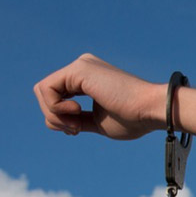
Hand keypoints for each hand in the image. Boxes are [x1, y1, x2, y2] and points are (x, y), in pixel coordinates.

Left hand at [34, 54, 165, 139]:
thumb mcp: (97, 122)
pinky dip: (55, 107)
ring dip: (54, 114)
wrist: (151, 110)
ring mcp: (80, 66)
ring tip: (76, 124)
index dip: (59, 118)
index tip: (77, 130)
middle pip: (45, 93)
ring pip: (42, 91)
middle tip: (75, 129)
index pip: (56, 96)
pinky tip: (76, 111)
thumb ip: (76, 119)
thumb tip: (53, 121)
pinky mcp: (78, 69)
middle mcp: (82, 67)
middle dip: (54, 117)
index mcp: (87, 78)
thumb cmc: (133, 119)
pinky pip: (46, 89)